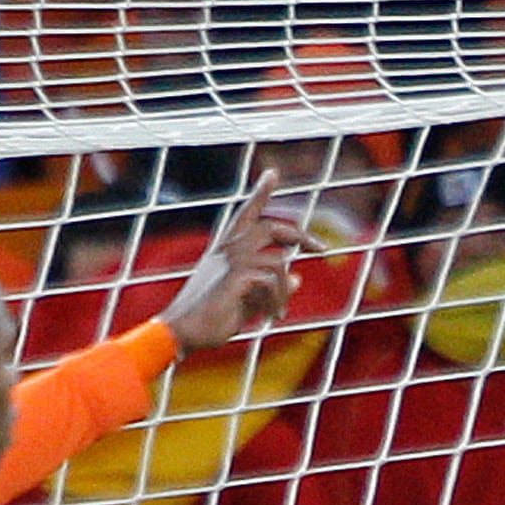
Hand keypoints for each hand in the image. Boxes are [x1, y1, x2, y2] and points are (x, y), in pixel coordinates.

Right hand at [154, 171, 298, 355]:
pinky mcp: (237, 275)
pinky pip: (273, 282)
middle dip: (300, 235)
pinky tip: (272, 317)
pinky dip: (277, 302)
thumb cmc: (210, 318)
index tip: (272, 173)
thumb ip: (271, 287)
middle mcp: (229, 248)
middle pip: (273, 227)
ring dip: (284, 292)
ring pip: (279, 264)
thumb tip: (299, 278)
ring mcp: (232, 259)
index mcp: (226, 249)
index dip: (260, 192)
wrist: (182, 331)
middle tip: (322, 248)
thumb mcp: (247, 300)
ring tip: (277, 313)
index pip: (246, 213)